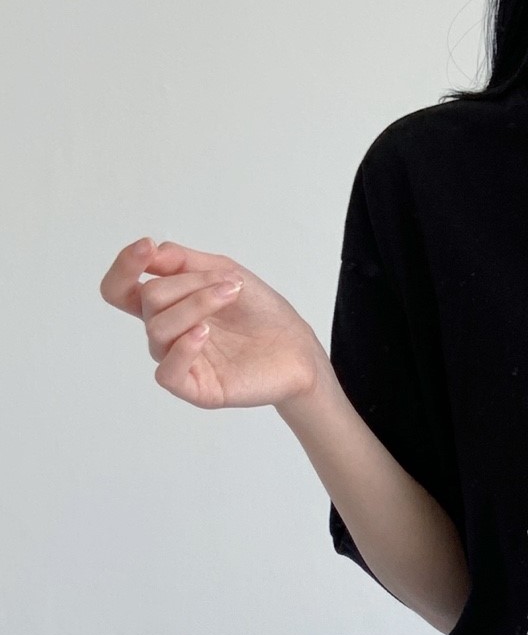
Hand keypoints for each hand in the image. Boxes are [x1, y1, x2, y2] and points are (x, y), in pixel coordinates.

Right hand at [99, 237, 325, 410]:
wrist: (298, 348)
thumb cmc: (262, 313)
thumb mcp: (224, 272)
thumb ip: (184, 261)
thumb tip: (151, 254)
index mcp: (168, 306)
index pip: (122, 290)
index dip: (125, 267)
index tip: (146, 246)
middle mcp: (168, 334)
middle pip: (149, 300)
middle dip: (188, 284)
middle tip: (230, 283)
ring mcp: (181, 361)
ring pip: (159, 328)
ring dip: (195, 304)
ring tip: (229, 296)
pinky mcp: (196, 389)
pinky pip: (167, 372)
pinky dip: (182, 348)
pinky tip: (204, 332)